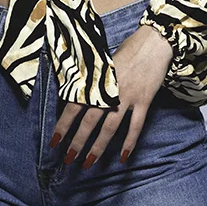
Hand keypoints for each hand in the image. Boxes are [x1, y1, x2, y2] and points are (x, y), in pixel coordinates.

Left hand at [48, 25, 173, 169]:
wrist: (153, 42)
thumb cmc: (128, 51)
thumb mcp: (105, 64)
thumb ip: (95, 82)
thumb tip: (82, 100)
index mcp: (97, 80)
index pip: (74, 106)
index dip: (63, 125)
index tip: (54, 142)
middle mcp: (109, 90)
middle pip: (90, 121)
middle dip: (77, 142)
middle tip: (68, 160)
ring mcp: (127, 97)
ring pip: (110, 127)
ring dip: (98, 147)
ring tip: (88, 163)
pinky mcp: (144, 101)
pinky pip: (135, 126)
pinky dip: (129, 143)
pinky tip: (123, 157)